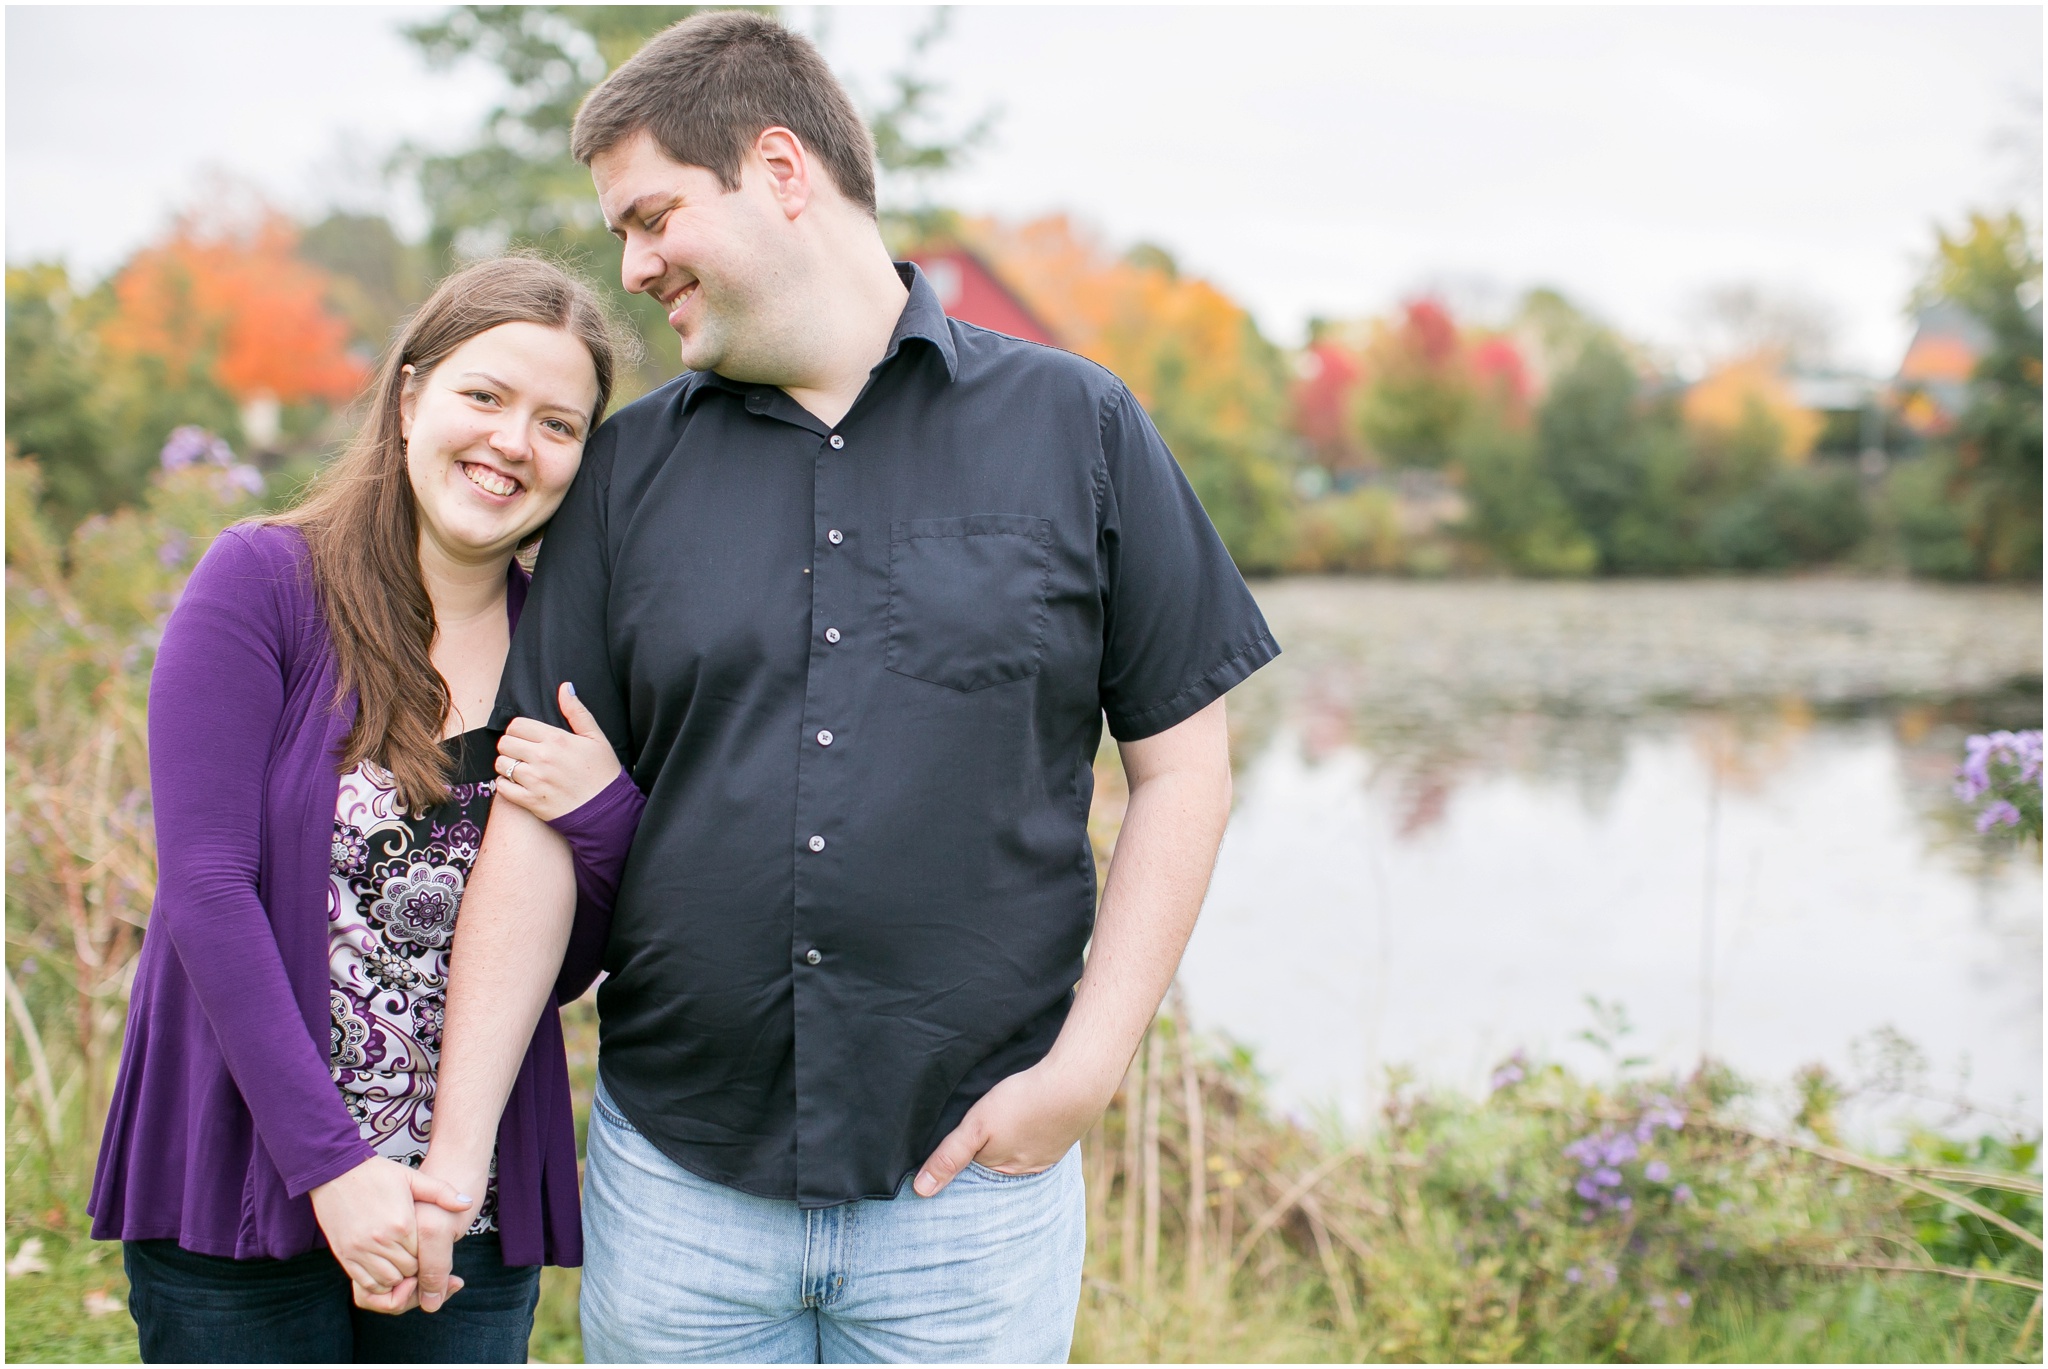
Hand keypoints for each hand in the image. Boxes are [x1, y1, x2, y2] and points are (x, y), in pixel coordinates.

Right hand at [308, 1157, 471, 1296]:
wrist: (334, 1171)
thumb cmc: (377, 1173)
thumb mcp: (412, 1178)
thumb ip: (442, 1192)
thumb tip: (467, 1203)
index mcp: (402, 1224)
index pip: (425, 1257)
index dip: (428, 1255)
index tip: (427, 1247)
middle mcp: (381, 1242)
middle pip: (408, 1272)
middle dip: (415, 1268)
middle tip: (416, 1256)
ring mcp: (360, 1251)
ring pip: (388, 1282)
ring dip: (397, 1276)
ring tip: (400, 1260)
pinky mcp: (345, 1256)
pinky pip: (365, 1284)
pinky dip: (377, 1283)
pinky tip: (384, 1267)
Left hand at [494, 682, 622, 822]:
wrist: (607, 811)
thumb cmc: (603, 773)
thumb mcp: (596, 738)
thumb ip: (577, 712)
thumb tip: (565, 687)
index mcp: (556, 739)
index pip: (517, 725)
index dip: (519, 729)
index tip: (527, 736)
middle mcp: (542, 758)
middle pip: (505, 743)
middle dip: (511, 745)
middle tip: (522, 751)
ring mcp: (535, 781)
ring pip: (501, 764)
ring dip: (507, 764)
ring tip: (520, 767)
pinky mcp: (530, 801)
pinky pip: (503, 788)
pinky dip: (505, 784)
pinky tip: (518, 783)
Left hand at [912, 1057, 1113, 1196]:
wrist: (1076, 1083)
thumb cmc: (1022, 1102)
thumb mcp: (977, 1126)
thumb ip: (949, 1156)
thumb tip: (920, 1190)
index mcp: (1001, 1171)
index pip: (972, 1176)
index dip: (960, 1166)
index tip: (949, 1156)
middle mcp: (1025, 1171)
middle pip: (995, 1169)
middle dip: (984, 1161)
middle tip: (974, 1140)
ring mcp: (1046, 1156)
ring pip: (1017, 1156)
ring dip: (1008, 1147)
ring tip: (998, 1132)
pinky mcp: (1060, 1138)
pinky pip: (1037, 1143)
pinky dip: (1029, 1136)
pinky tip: (1025, 1123)